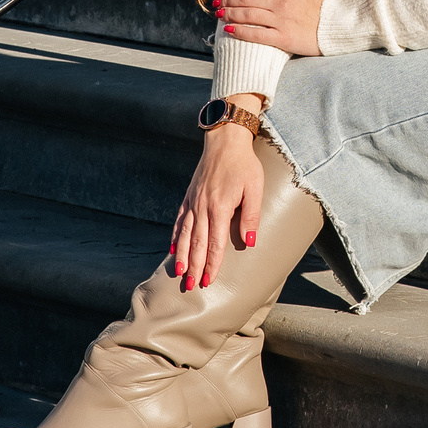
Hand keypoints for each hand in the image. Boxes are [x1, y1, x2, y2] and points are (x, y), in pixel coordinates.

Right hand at [172, 102, 265, 291]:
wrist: (225, 141)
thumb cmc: (244, 165)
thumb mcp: (255, 189)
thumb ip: (251, 216)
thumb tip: (249, 241)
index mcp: (219, 207)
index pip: (215, 243)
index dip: (212, 264)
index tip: (208, 281)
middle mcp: (202, 207)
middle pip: (196, 243)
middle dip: (194, 266)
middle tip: (191, 286)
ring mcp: (193, 202)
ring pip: (184, 234)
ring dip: (182, 256)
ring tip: (179, 273)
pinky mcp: (189, 196)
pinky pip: (180, 221)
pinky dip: (175, 237)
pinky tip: (172, 249)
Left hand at [213, 0, 326, 56]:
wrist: (338, 26)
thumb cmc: (322, 4)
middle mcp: (281, 2)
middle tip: (218, 2)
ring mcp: (281, 20)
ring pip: (247, 14)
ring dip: (230, 13)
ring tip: (219, 14)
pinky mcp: (283, 38)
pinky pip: (256, 34)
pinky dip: (240, 31)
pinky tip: (230, 30)